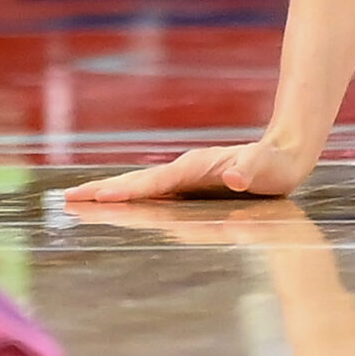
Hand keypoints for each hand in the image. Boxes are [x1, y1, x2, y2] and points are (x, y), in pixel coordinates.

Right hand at [62, 136, 311, 203]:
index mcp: (194, 168)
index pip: (152, 182)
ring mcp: (186, 176)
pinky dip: (131, 195)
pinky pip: (153, 191)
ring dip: (111, 193)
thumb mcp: (267, 170)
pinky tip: (120, 203)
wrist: (288, 152)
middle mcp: (185, 170)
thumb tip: (234, 176)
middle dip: (103, 190)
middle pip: (137, 181)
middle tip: (67, 198)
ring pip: (141, 185)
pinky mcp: (191, 183)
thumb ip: (249, 171)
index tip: (94, 196)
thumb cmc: (277, 165)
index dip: (124, 191)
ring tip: (80, 200)